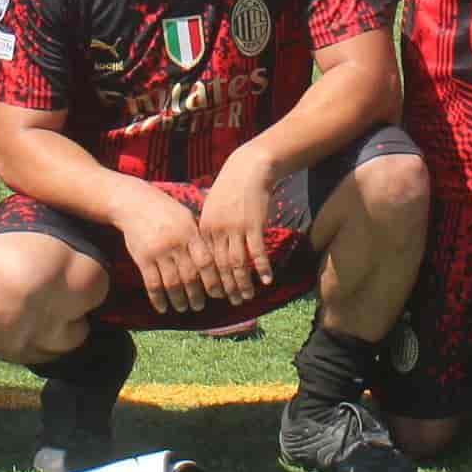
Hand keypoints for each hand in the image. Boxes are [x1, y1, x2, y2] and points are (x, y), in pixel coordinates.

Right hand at [118, 192, 210, 316]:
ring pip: (172, 283)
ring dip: (179, 300)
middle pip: (190, 276)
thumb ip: (198, 238)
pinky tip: (163, 308)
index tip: (218, 294)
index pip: (206, 262)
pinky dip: (158, 299)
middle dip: (196, 295)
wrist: (133, 203)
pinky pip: (152, 284)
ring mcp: (158, 251)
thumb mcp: (186, 217)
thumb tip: (216, 260)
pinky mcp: (142, 258)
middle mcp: (176, 243)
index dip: (213, 280)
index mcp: (190, 233)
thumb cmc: (165, 211)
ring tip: (183, 308)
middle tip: (199, 306)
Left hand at [191, 155, 279, 306]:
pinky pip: (257, 252)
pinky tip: (268, 280)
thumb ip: (210, 230)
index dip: (210, 281)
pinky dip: (262, 268)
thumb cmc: (230, 189)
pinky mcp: (253, 224)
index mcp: (204, 228)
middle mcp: (218, 230)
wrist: (248, 168)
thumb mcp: (212, 208)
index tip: (216, 295)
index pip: (205, 262)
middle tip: (233, 302)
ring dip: (243, 283)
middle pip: (220, 267)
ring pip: (238, 263)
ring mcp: (236, 228)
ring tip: (248, 297)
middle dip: (227, 287)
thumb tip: (208, 253)